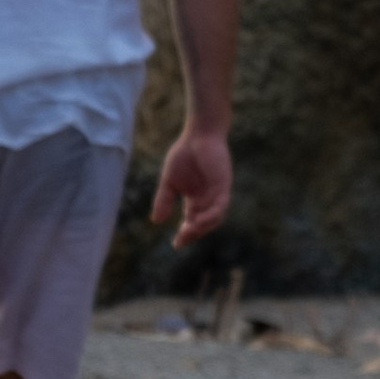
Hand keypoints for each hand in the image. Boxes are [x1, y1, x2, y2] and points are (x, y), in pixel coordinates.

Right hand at [152, 127, 231, 244]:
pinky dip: (211, 215)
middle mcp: (207, 200)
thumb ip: (163, 200)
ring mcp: (217, 194)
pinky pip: (220, 206)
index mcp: (195, 200)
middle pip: (202, 224)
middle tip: (181, 239)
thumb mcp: (169, 181)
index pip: (191, 222)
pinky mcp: (224, 186)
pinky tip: (200, 220)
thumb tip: (155, 221)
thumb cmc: (185, 154)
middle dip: (192, 234)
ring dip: (202, 227)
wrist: (199, 135)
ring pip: (214, 219)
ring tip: (189, 232)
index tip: (176, 244)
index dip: (185, 234)